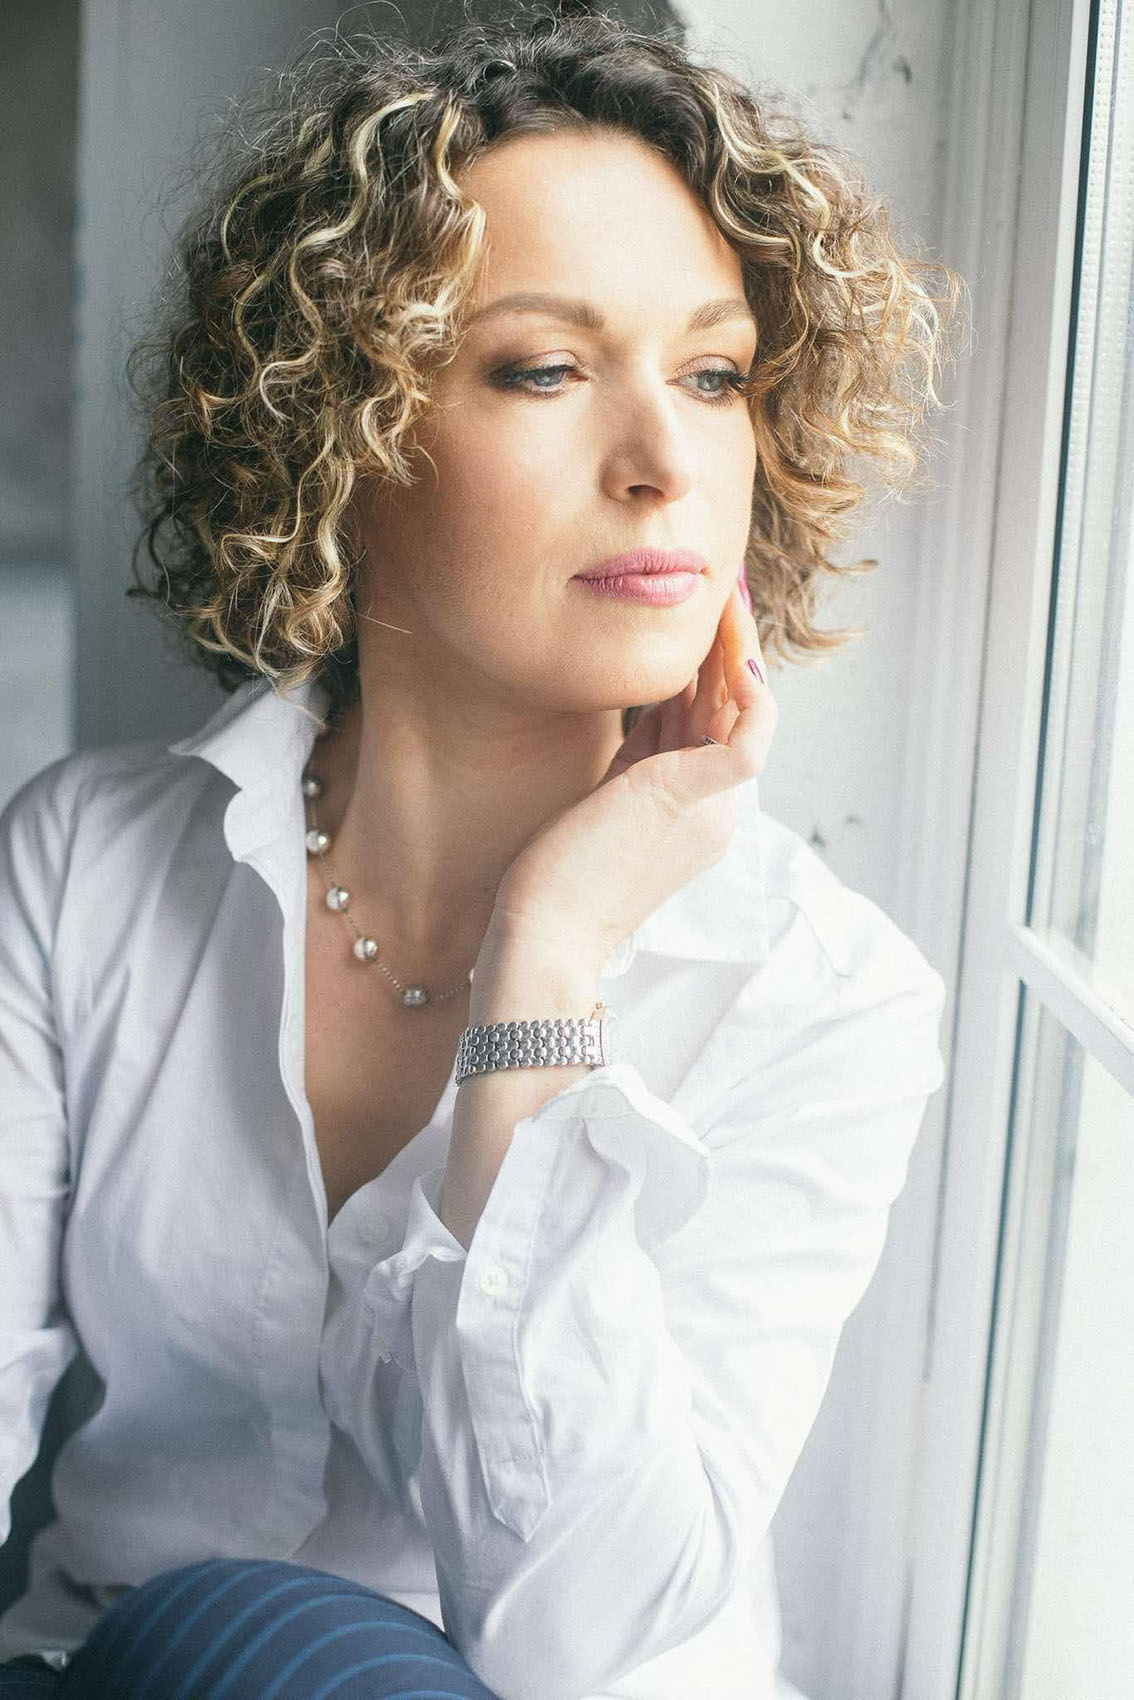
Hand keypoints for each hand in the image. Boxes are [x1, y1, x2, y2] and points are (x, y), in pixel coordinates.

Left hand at [487, 577, 778, 973]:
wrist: (544, 938)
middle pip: (732, 711)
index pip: (714, 725)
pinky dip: (750, 695)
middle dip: (729, 647)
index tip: (699, 623)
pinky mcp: (690, 802)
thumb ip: (639, 755)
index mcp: (695, 813)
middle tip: (720, 590)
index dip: (712, 669)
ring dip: (737, 651)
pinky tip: (734, 654)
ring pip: (743, 714)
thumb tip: (651, 703)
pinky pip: (747, 740)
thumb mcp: (607, 798)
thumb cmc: (558, 878)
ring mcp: (710, 811)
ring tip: (723, 598)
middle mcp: (714, 812)